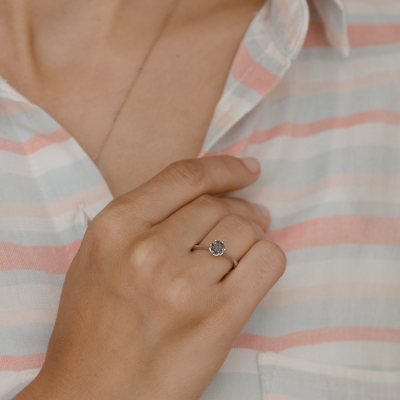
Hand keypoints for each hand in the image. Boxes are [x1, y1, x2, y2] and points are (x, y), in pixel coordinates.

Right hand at [15, 156, 285, 399]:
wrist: (93, 394)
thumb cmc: (92, 327)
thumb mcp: (100, 255)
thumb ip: (144, 219)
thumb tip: (204, 198)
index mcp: (115, 227)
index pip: (185, 177)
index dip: (224, 168)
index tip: (246, 170)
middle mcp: (149, 250)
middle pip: (219, 206)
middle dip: (241, 208)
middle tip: (252, 216)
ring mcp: (184, 285)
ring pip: (246, 231)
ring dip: (253, 234)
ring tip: (247, 246)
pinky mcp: (216, 319)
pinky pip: (266, 263)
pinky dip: (268, 257)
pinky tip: (257, 265)